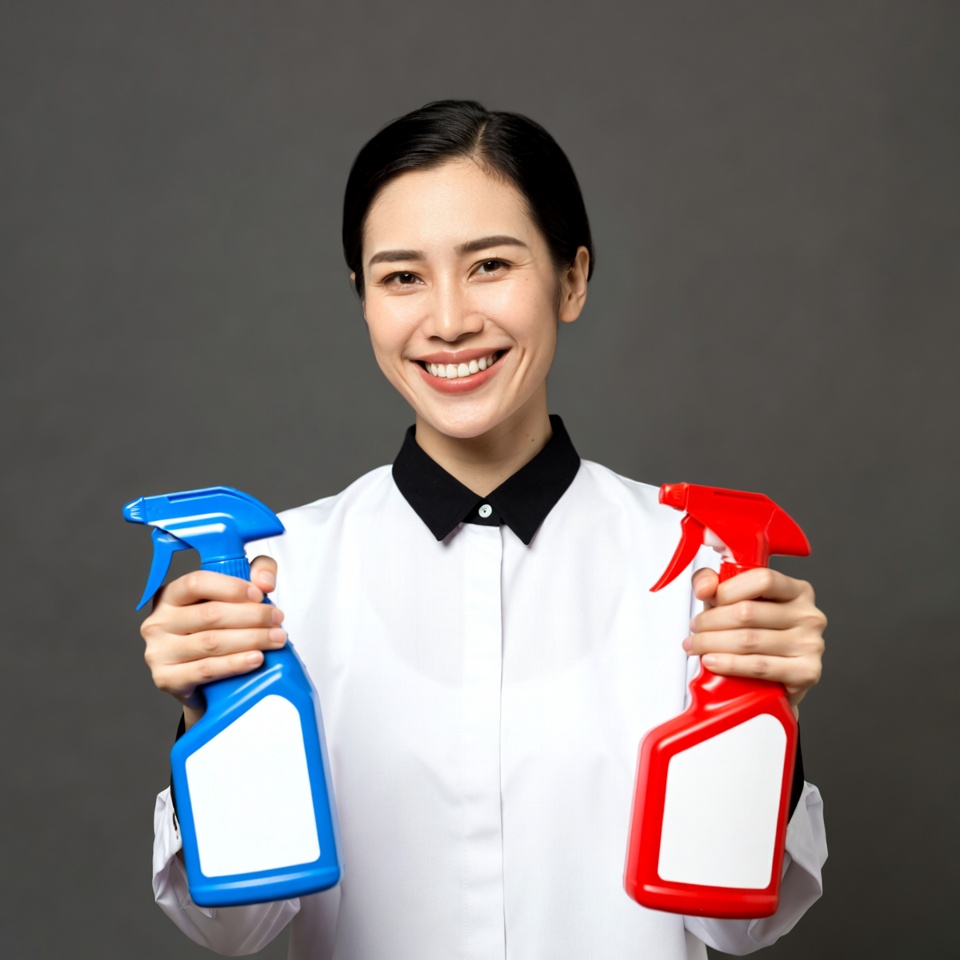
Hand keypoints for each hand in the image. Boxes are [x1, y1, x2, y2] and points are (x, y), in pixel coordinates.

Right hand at [140, 557, 284, 727]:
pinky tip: (256, 659)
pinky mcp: (166, 679)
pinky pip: (206, 669)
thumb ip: (253, 574)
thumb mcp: (234, 597)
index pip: (196, 582)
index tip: (259, 594)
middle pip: (210, 614)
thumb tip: (265, 581)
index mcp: (170, 595)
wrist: (204, 682)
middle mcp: (159, 622)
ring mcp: (159, 652)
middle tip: (277, 619)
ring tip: (277, 639)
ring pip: (211, 642)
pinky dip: (235, 663)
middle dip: (252, 616)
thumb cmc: (217, 631)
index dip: (231, 587)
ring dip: (251, 639)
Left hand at [685, 567, 825, 715]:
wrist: (779, 678)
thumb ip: (716, 583)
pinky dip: (729, 664)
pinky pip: (758, 666)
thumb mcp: (740, 601)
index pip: (762, 579)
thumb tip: (704, 587)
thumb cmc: (760, 634)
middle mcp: (808, 615)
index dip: (728, 589)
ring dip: (712, 643)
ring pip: (748, 640)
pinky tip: (712, 661)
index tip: (709, 599)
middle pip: (748, 612)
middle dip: (711, 621)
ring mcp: (810, 644)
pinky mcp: (806, 672)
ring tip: (697, 645)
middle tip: (696, 628)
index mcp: (797, 591)